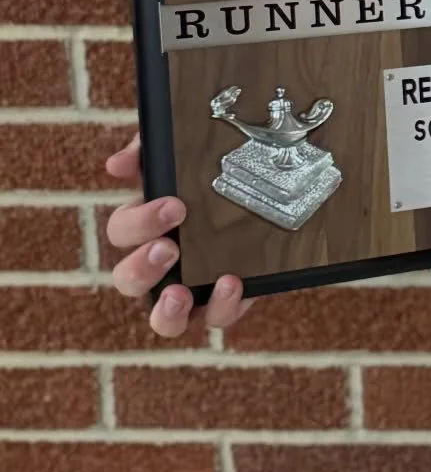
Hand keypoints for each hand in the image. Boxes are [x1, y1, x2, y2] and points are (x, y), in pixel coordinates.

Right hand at [103, 130, 249, 338]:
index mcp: (146, 228)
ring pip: (162, 320)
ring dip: (165, 311)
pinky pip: (216, 318)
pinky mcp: (225, 302)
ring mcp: (190, 291)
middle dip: (142, 267)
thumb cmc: (212, 178)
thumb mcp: (184, 155)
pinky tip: (232, 284)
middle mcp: (160, 266)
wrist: (272, 195)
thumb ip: (150, 151)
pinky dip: (222, 307)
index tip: (174, 206)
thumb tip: (118, 165)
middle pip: (127, 280)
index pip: (121, 231)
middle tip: (169, 248)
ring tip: (179, 294)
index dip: (140, 222)